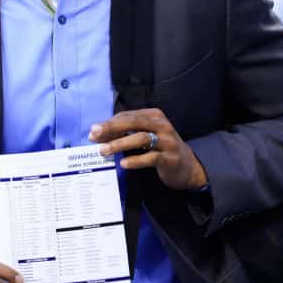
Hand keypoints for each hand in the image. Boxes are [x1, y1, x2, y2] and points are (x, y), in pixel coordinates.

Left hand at [89, 108, 207, 190]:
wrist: (188, 167)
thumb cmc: (162, 149)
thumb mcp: (147, 136)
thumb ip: (127, 133)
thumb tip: (99, 135)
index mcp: (154, 116)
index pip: (128, 116)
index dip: (109, 123)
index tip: (93, 132)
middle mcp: (161, 125)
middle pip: (133, 122)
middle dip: (112, 128)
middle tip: (95, 135)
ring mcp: (167, 141)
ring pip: (141, 138)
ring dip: (120, 144)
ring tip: (104, 150)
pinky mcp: (170, 158)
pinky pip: (151, 158)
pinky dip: (136, 160)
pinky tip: (123, 163)